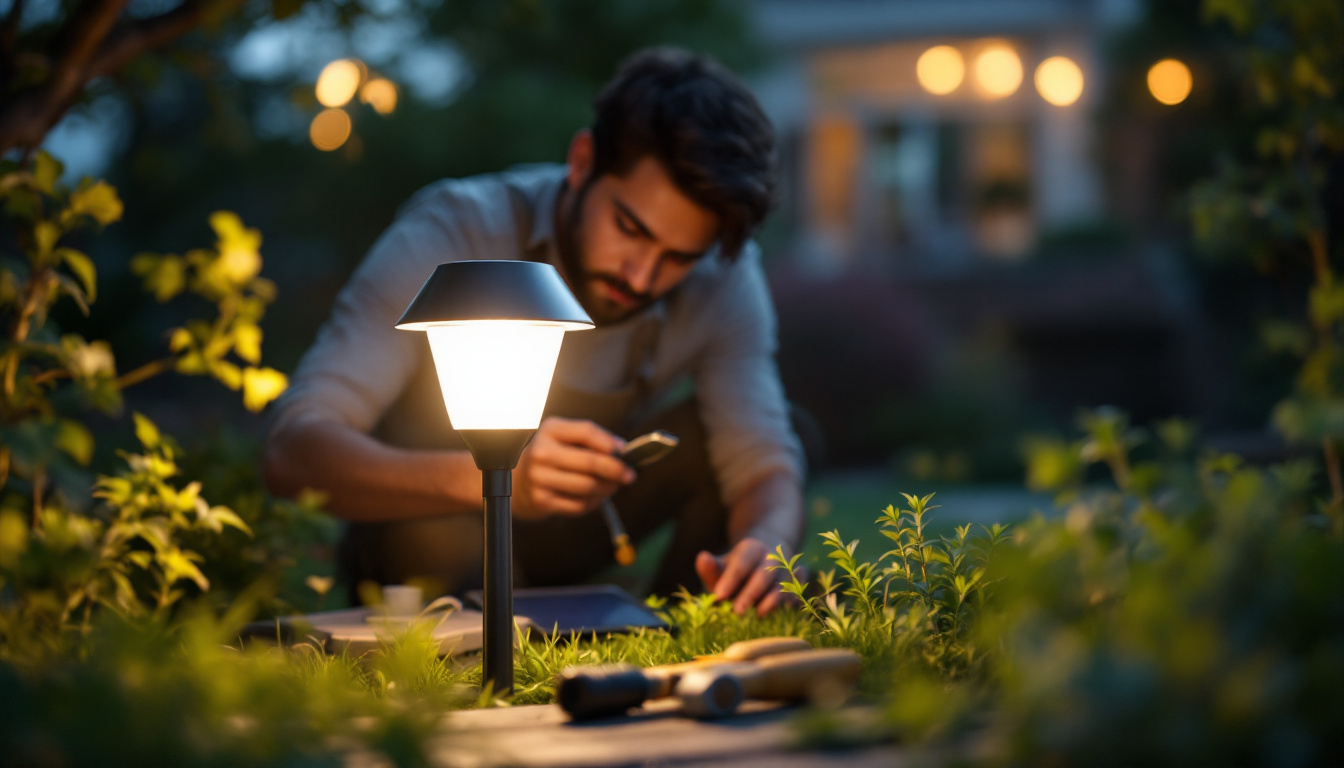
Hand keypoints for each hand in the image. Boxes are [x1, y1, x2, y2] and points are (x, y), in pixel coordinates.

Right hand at [513, 417, 635, 518]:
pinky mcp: (541, 500)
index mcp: (550, 430)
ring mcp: (539, 478)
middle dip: (616, 470)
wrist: (517, 482)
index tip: (625, 451)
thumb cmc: (552, 457)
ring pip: (588, 486)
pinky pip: (579, 504)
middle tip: (630, 475)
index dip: (609, 442)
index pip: (586, 431)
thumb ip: (591, 440)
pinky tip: (596, 497)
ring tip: (613, 486)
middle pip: (590, 461)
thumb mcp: (564, 438)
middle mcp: (541, 452)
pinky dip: (594, 502)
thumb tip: (622, 450)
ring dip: (607, 488)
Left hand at [695, 538, 803, 616]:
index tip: (718, 596)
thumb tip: (702, 558)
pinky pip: (797, 597)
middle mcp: (774, 558)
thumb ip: (711, 568)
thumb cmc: (736, 574)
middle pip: (764, 574)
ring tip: (758, 616)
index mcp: (752, 548)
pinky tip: (776, 619)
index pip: (742, 562)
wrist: (765, 566)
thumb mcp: (722, 568)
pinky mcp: (799, 588)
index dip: (731, 578)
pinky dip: (788, 607)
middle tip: (737, 611)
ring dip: (772, 602)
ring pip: (784, 586)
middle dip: (750, 594)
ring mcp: (789, 571)